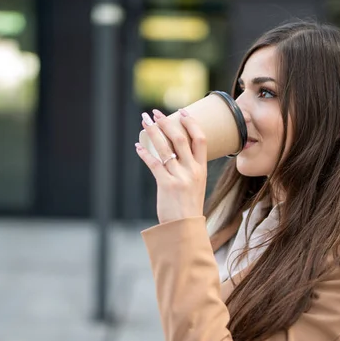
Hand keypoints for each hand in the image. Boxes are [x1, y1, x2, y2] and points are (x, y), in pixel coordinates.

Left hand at [135, 108, 207, 223]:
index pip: (200, 139)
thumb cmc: (188, 207)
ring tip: (145, 121)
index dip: (191, 122)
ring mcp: (180, 177)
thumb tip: (176, 153)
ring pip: (165, 148)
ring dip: (153, 132)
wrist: (185, 229)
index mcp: (201, 169)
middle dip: (166, 122)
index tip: (181, 111)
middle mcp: (192, 171)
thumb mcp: (196, 185)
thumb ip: (190, 169)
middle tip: (155, 113)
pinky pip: (154, 164)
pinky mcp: (166, 185)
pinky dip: (145, 153)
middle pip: (180, 138)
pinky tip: (138, 147)